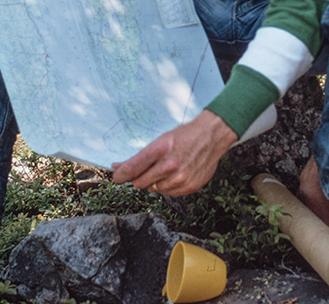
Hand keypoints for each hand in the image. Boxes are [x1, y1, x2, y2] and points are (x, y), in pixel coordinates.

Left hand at [111, 110, 237, 196]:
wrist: (212, 136)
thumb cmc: (185, 135)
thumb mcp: (161, 139)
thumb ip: (141, 156)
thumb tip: (119, 167)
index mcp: (160, 149)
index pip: (132, 169)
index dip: (120, 175)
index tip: (117, 176)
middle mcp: (169, 166)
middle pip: (140, 182)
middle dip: (137, 178)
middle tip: (142, 171)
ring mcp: (180, 178)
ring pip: (154, 189)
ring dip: (155, 182)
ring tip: (164, 169)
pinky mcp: (190, 187)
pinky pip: (169, 193)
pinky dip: (168, 186)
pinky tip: (174, 175)